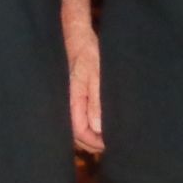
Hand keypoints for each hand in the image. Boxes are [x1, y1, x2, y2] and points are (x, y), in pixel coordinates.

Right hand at [68, 32, 104, 153]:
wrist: (79, 38)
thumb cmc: (89, 54)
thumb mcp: (96, 75)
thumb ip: (96, 101)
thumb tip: (98, 128)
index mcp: (72, 101)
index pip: (80, 132)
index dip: (95, 142)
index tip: (111, 144)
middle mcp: (69, 104)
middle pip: (77, 134)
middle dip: (93, 143)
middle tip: (113, 144)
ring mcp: (71, 101)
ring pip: (78, 127)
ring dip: (92, 135)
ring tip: (110, 137)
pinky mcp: (75, 97)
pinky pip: (80, 117)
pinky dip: (90, 125)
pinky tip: (102, 125)